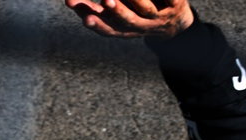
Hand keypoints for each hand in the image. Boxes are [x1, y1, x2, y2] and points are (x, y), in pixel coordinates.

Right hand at [62, 0, 193, 38]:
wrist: (176, 23)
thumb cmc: (138, 15)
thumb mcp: (116, 14)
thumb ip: (94, 9)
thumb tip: (69, 1)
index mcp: (124, 30)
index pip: (108, 30)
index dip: (97, 25)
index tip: (85, 17)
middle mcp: (141, 27)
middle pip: (127, 22)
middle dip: (117, 11)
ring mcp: (159, 17)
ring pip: (145, 9)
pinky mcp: (176, 5)